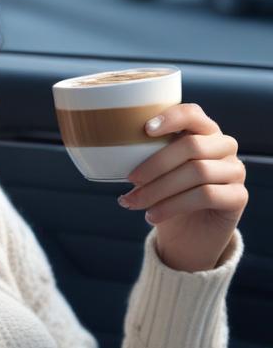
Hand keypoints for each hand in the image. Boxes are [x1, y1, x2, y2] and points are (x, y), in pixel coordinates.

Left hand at [117, 103, 247, 271]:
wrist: (190, 233)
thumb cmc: (168, 194)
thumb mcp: (155, 171)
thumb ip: (144, 154)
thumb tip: (109, 151)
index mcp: (203, 131)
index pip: (192, 113)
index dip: (170, 117)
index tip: (145, 130)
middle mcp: (224, 146)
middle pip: (191, 146)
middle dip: (155, 165)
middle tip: (129, 181)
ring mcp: (235, 170)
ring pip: (197, 172)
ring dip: (159, 189)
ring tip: (134, 203)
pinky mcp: (239, 196)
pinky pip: (206, 195)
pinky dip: (173, 206)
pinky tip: (152, 216)